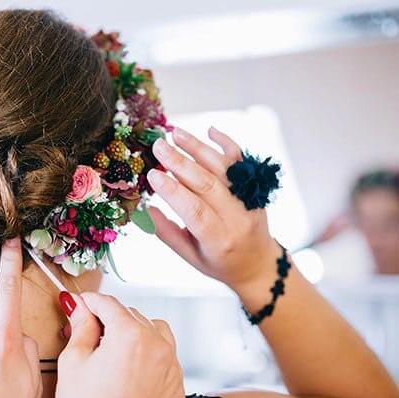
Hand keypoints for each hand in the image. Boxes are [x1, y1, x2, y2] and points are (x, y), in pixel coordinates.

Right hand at [56, 293, 183, 397]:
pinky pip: (165, 357)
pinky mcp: (175, 388)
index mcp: (130, 335)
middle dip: (109, 319)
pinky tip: (128, 370)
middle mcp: (158, 347)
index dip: (89, 301)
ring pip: (155, 331)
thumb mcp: (73, 362)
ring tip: (111, 349)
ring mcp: (171, 368)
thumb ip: (80, 326)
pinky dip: (149, 355)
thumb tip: (79, 307)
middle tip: (86, 332)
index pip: (108, 304)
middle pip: (132, 315)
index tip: (79, 304)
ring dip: (135, 331)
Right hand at [146, 127, 280, 294]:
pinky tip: (209, 131)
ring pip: (223, 168)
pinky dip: (227, 144)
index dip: (173, 191)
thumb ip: (167, 233)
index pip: (194, 211)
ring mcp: (250, 201)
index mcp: (218, 240)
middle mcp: (237, 218)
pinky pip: (242, 162)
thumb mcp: (189, 256)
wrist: (258, 262)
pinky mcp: (256, 188)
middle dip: (180, 163)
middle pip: (207, 184)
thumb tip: (144, 208)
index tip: (152, 174)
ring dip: (198, 148)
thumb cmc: (218, 262)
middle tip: (158, 145)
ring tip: (175, 133)